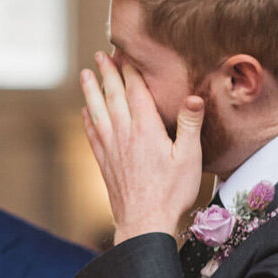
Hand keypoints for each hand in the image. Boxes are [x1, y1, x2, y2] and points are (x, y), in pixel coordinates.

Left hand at [80, 51, 204, 244]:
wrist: (144, 222)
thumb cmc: (171, 192)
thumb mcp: (190, 157)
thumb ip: (189, 124)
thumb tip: (193, 95)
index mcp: (146, 129)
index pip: (135, 92)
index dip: (130, 72)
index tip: (125, 54)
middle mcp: (124, 134)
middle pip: (112, 97)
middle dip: (106, 74)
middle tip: (99, 56)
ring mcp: (111, 149)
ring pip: (98, 112)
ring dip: (91, 92)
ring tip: (85, 75)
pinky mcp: (104, 163)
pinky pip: (92, 135)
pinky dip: (88, 120)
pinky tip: (85, 112)